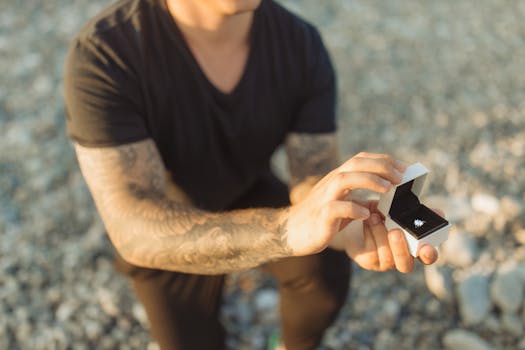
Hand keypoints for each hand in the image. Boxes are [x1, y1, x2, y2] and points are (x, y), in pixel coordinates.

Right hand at [285, 152, 405, 255]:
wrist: (291, 232)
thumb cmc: (320, 220)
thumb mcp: (344, 207)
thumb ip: (362, 202)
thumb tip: (385, 204)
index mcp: (338, 179)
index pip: (361, 159)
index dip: (383, 160)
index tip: (403, 168)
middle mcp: (331, 183)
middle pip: (355, 163)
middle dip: (380, 166)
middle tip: (401, 176)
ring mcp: (324, 198)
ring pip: (344, 179)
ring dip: (369, 180)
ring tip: (388, 188)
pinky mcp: (320, 216)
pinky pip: (336, 208)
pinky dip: (353, 209)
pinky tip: (366, 214)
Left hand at [343, 203, 440, 272]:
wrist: (359, 225)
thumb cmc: (384, 219)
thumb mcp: (399, 214)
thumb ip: (415, 215)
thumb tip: (437, 211)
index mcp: (414, 248)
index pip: (427, 257)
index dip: (429, 255)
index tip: (427, 247)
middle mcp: (401, 259)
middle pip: (406, 264)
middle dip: (401, 248)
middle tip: (395, 232)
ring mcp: (385, 263)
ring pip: (386, 255)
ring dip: (380, 233)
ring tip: (374, 217)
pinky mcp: (369, 261)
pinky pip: (371, 251)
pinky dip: (370, 233)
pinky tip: (367, 221)